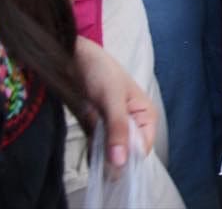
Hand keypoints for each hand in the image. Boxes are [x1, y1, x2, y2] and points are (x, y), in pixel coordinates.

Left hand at [75, 36, 156, 167]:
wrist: (75, 59)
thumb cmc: (101, 71)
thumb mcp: (112, 99)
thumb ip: (117, 129)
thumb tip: (121, 162)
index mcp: (146, 116)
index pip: (143, 147)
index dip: (129, 158)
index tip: (112, 163)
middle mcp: (134, 124)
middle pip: (128, 153)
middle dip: (114, 158)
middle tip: (99, 154)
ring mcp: (115, 128)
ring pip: (112, 153)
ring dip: (102, 156)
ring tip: (92, 148)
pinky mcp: (99, 129)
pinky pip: (99, 149)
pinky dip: (93, 153)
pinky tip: (88, 149)